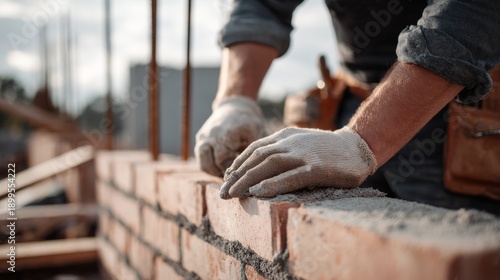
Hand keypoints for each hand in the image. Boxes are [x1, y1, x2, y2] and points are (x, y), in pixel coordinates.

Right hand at [195, 96, 266, 176]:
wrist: (235, 105)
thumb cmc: (249, 122)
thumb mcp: (257, 134)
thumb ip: (253, 153)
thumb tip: (253, 174)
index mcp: (226, 134)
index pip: (224, 161)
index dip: (231, 173)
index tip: (241, 180)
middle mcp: (211, 135)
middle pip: (211, 164)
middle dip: (223, 174)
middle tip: (235, 180)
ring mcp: (203, 137)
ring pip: (203, 164)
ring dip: (214, 172)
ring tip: (227, 175)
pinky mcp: (200, 138)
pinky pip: (201, 158)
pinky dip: (210, 166)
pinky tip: (222, 168)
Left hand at [220, 126, 377, 198]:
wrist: (358, 147)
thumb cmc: (327, 150)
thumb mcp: (300, 144)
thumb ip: (282, 151)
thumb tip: (260, 169)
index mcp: (284, 136)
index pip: (254, 149)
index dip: (238, 164)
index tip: (226, 178)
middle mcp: (290, 142)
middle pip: (256, 158)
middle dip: (236, 176)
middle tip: (222, 192)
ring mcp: (303, 154)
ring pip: (268, 165)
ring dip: (247, 180)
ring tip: (232, 194)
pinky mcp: (316, 168)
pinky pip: (290, 176)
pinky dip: (272, 184)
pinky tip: (258, 192)